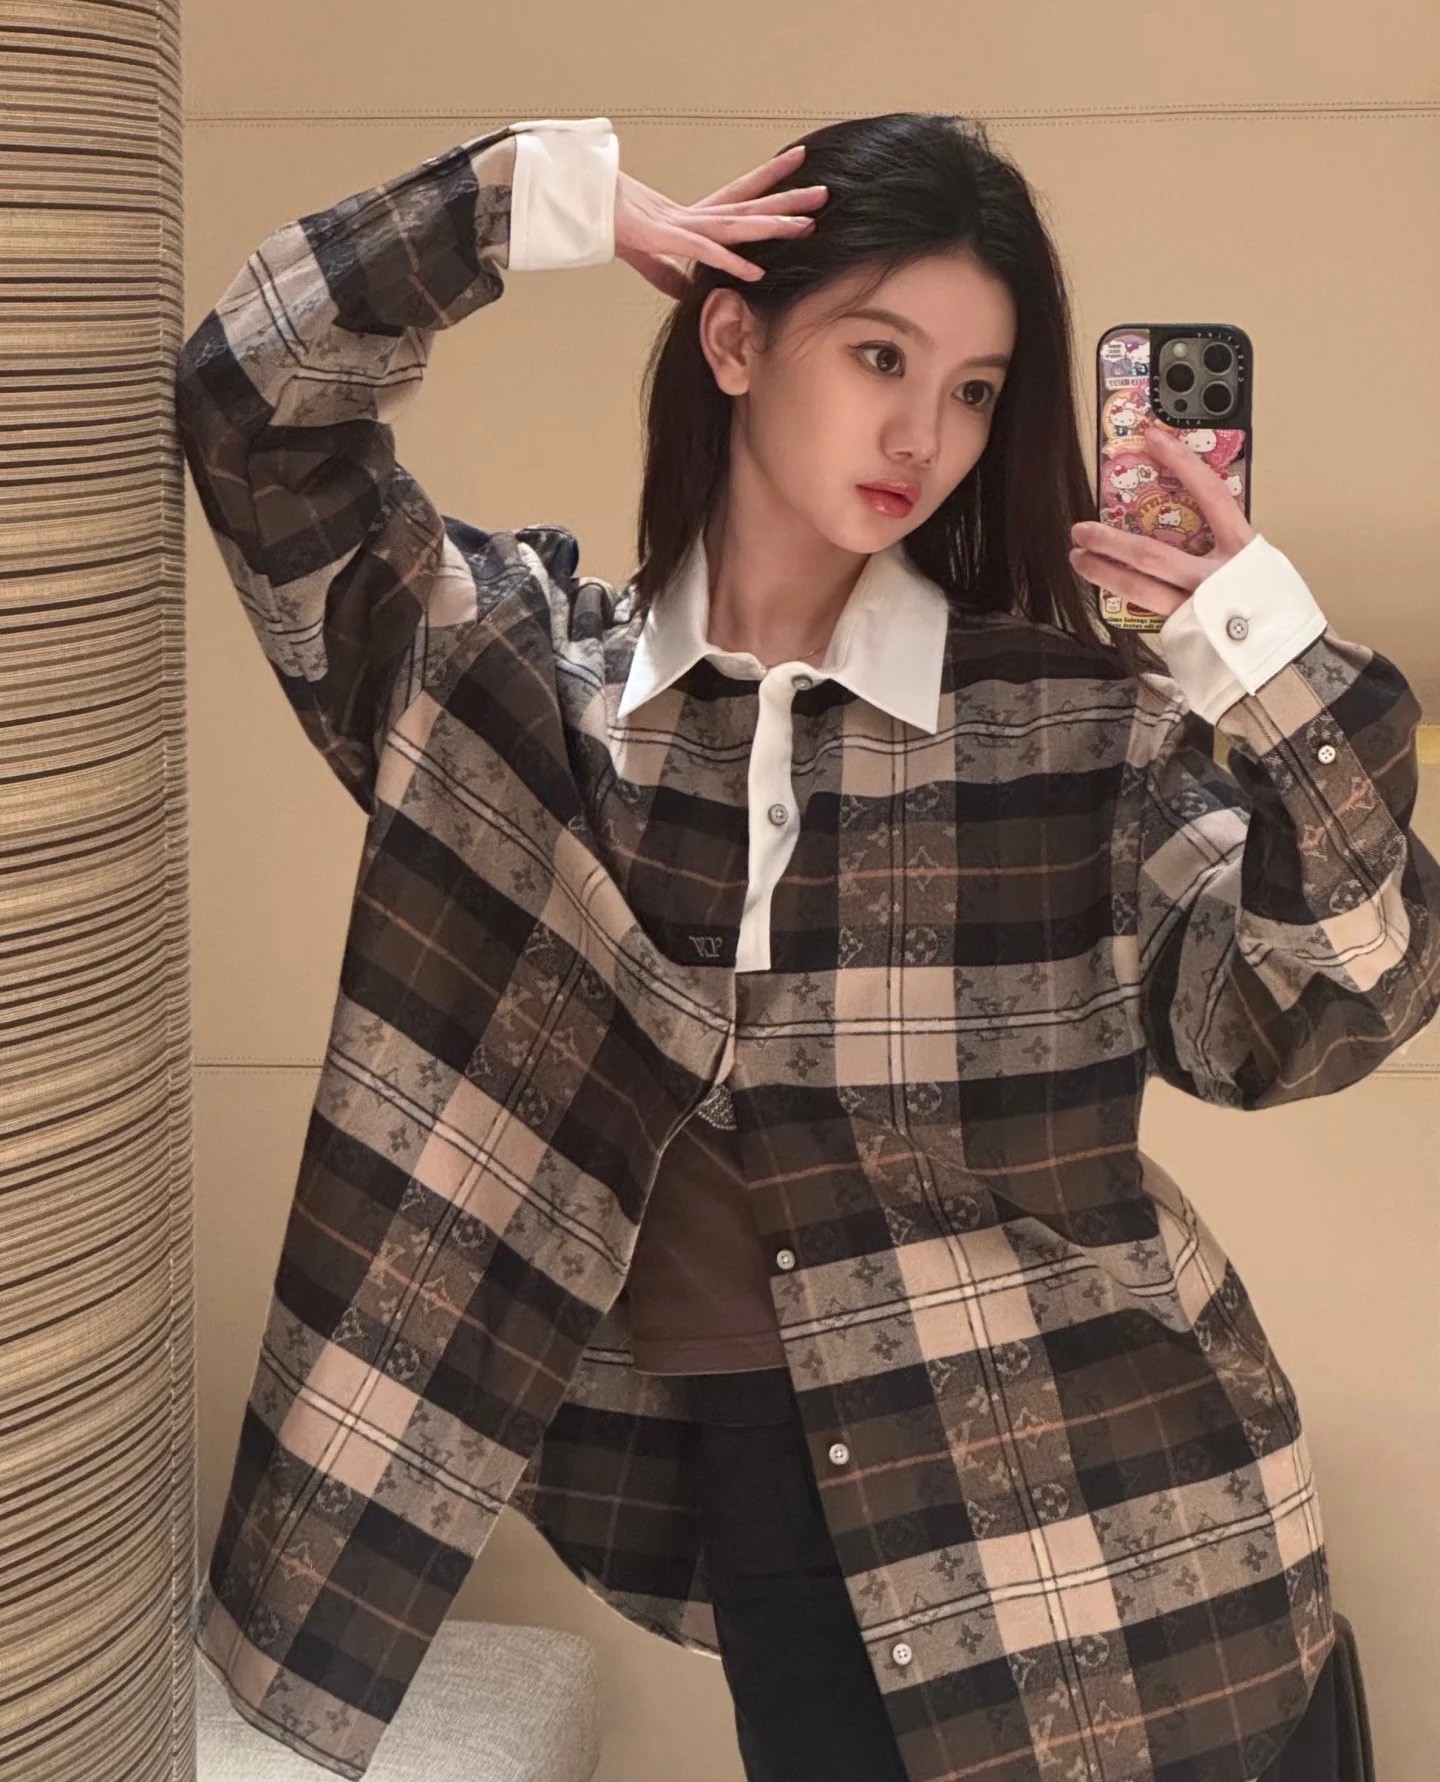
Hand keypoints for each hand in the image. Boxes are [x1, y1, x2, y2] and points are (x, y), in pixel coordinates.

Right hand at [614, 144, 828, 298]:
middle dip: (789, 199)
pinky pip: (706, 253)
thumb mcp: (653, 260)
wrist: (584, 209)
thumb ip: (674, 275)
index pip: (743, 195)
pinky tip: (756, 271)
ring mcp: (684, 225)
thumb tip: (687, 293)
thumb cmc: (616, 226)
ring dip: (773, 225)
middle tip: (825, 193)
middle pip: (752, 206)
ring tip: (806, 222)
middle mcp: (698, 217)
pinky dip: (731, 262)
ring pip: (738, 224)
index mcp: (697, 217)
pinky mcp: (666, 238)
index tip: (800, 164)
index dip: (771, 181)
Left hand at [1068, 420, 1257, 619]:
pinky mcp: (1187, 634)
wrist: (1287, 659)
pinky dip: (1124, 599)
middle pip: (1153, 554)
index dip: (1182, 463)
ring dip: (1103, 572)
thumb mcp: (1259, 565)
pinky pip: (1148, 612)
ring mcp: (1199, 610)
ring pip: (1140, 589)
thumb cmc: (1275, 609)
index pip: (1210, 494)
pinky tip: (1106, 590)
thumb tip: (1194, 522)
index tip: (1154, 439)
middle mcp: (1218, 579)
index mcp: (1244, 550)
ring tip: (1079, 558)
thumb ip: (1226, 545)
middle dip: (1112, 540)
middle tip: (1082, 529)